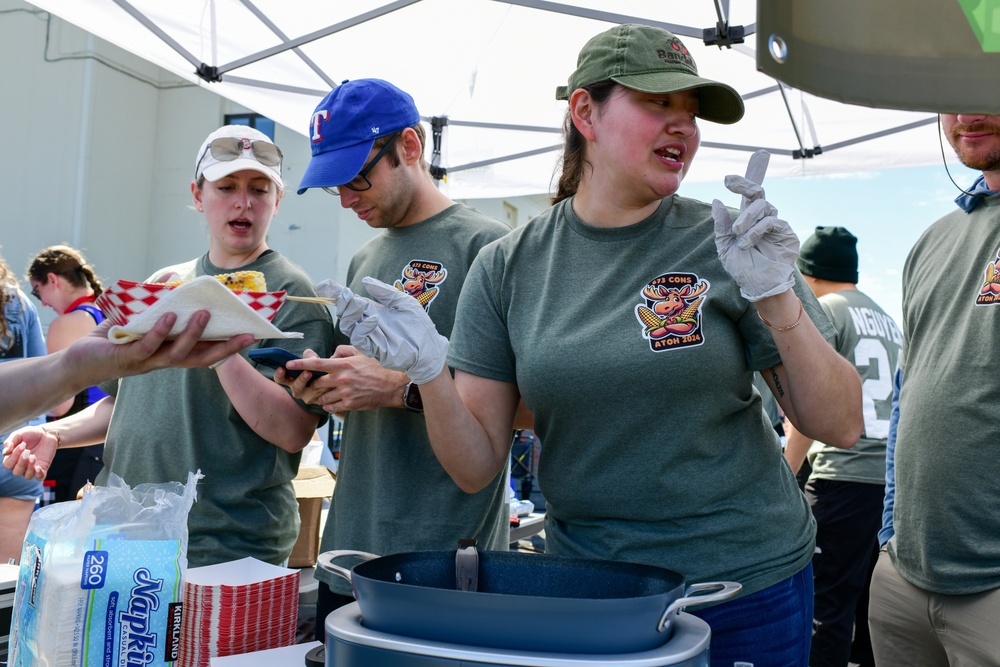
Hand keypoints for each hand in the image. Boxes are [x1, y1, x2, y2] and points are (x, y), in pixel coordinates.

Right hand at [2, 427, 56, 480]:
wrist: (47, 433)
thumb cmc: (30, 434)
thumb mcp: (18, 435)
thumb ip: (10, 442)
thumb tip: (5, 452)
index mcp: (13, 458)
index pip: (8, 464)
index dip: (14, 456)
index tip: (23, 445)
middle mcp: (21, 465)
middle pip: (16, 472)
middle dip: (21, 463)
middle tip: (28, 451)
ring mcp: (32, 467)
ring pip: (27, 476)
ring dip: (29, 468)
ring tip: (33, 457)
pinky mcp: (43, 467)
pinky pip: (40, 477)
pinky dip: (39, 475)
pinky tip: (38, 468)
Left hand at [67, 311, 255, 382]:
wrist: (77, 361)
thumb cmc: (110, 337)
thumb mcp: (138, 316)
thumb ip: (157, 298)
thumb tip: (174, 273)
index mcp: (170, 352)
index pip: (206, 350)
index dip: (228, 344)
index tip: (251, 334)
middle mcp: (164, 360)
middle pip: (201, 358)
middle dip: (226, 348)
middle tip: (247, 335)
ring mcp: (147, 361)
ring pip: (178, 352)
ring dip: (193, 334)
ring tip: (205, 314)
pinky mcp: (126, 359)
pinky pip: (147, 346)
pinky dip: (160, 332)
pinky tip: (169, 317)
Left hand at [280, 346, 408, 412]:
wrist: (389, 386)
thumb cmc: (374, 369)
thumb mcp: (360, 354)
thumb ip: (342, 351)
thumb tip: (330, 356)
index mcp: (342, 365)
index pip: (316, 364)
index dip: (300, 364)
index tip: (288, 365)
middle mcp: (342, 379)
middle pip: (316, 384)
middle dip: (312, 385)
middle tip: (311, 386)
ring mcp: (345, 393)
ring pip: (322, 397)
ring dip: (320, 397)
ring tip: (325, 395)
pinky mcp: (349, 404)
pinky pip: (331, 407)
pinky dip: (329, 405)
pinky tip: (333, 402)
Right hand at [316, 278, 447, 384]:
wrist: (428, 348)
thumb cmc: (418, 326)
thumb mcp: (403, 302)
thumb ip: (384, 292)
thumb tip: (365, 280)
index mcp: (372, 311)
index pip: (350, 301)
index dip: (336, 293)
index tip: (325, 284)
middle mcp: (367, 323)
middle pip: (345, 312)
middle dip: (342, 302)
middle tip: (344, 293)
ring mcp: (369, 336)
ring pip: (348, 325)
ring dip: (350, 313)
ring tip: (357, 303)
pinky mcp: (374, 349)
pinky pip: (361, 339)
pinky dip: (363, 328)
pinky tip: (373, 319)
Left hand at [712, 150, 799, 301]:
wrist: (757, 286)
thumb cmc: (742, 268)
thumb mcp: (725, 246)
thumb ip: (722, 225)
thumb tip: (716, 201)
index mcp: (748, 220)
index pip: (750, 194)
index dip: (748, 177)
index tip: (733, 173)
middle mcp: (762, 218)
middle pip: (758, 191)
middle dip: (744, 183)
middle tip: (729, 181)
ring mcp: (775, 225)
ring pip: (762, 205)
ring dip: (746, 217)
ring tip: (738, 233)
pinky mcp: (786, 233)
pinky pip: (771, 221)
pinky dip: (756, 230)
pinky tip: (748, 242)